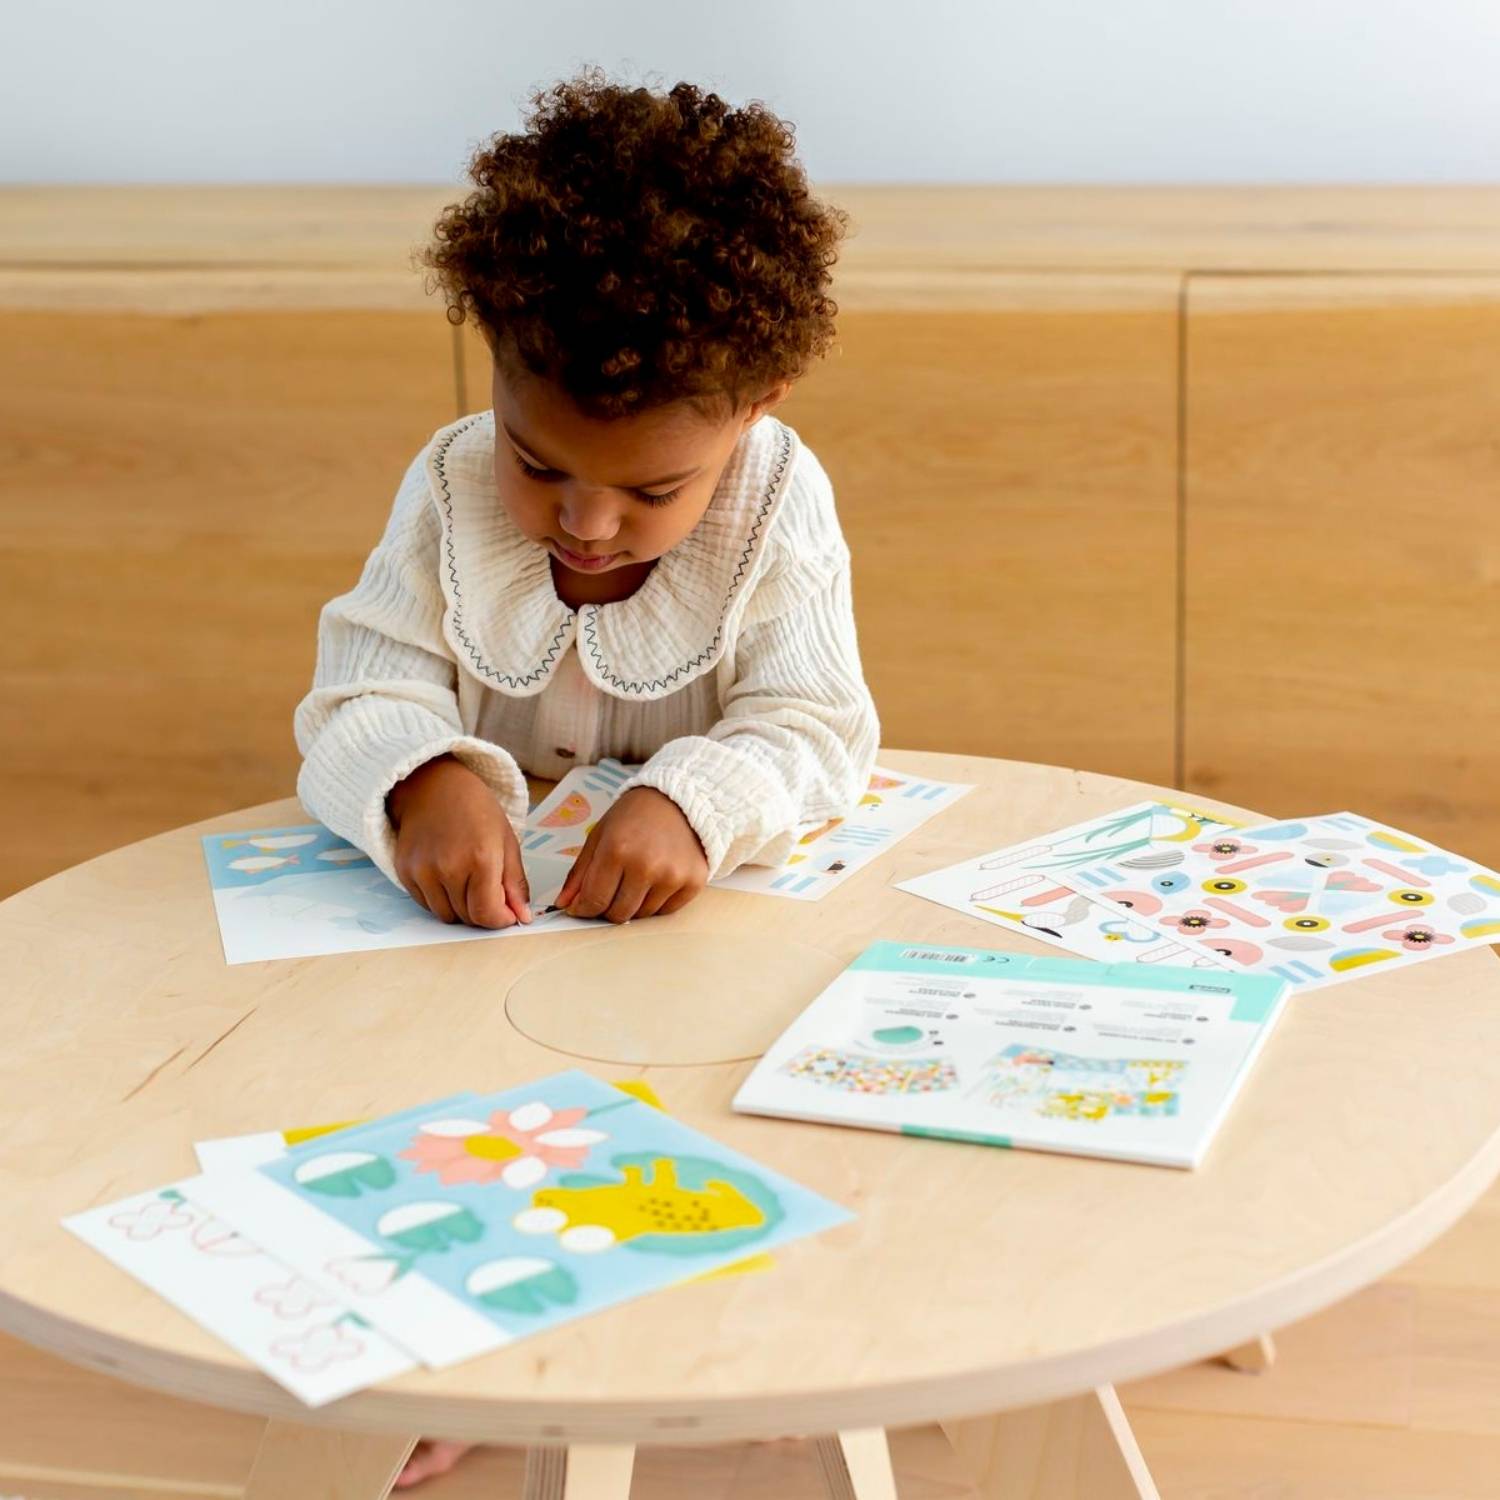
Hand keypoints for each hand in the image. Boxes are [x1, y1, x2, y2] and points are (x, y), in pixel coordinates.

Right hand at [386, 755, 529, 927]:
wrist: (434, 786)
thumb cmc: (476, 809)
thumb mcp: (507, 842)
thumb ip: (515, 884)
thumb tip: (523, 917)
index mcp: (480, 859)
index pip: (487, 914)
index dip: (500, 920)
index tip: (507, 913)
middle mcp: (447, 868)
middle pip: (467, 917)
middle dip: (483, 911)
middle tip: (489, 890)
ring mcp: (422, 871)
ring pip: (445, 915)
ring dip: (460, 907)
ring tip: (467, 880)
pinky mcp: (405, 872)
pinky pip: (425, 904)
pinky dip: (440, 899)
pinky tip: (447, 875)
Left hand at [557, 786, 707, 923]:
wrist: (679, 799)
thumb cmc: (635, 814)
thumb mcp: (600, 835)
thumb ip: (580, 872)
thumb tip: (564, 904)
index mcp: (617, 850)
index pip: (594, 900)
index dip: (583, 909)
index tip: (581, 907)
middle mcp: (646, 866)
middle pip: (618, 914)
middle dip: (608, 908)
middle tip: (610, 891)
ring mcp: (672, 876)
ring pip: (642, 915)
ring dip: (634, 904)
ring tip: (636, 879)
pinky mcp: (693, 881)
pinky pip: (667, 911)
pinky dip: (657, 903)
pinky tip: (656, 880)